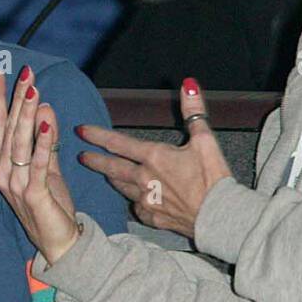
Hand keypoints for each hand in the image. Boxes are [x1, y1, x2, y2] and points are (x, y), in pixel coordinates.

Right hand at [0, 64, 80, 264]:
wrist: (58, 242)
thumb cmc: (50, 205)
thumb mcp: (48, 168)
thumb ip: (45, 140)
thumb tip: (44, 106)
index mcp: (4, 163)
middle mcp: (4, 171)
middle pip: (8, 128)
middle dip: (16, 99)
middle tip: (24, 73)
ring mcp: (15, 184)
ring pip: (20, 143)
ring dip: (27, 115)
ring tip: (33, 90)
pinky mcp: (33, 194)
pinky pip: (38, 164)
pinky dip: (42, 144)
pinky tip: (48, 124)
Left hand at [76, 77, 230, 238]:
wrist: (220, 215)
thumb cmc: (213, 177)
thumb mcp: (205, 140)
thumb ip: (193, 111)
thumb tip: (189, 84)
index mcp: (153, 156)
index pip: (117, 143)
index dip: (97, 135)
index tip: (81, 131)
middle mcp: (143, 178)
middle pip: (112, 167)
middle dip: (95, 161)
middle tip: (81, 157)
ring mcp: (145, 199)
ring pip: (121, 187)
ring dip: (113, 179)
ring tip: (106, 175)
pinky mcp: (152, 217)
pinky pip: (137, 207)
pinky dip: (135, 201)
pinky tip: (135, 199)